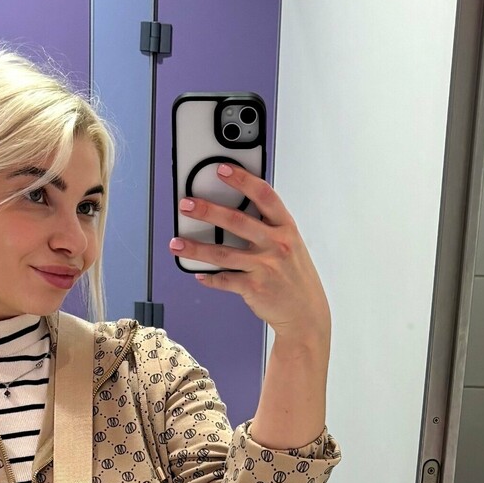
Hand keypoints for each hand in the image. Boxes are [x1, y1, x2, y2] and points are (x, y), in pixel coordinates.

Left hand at [170, 163, 330, 344]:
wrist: (305, 313)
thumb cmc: (295, 276)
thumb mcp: (291, 244)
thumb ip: (269, 226)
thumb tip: (235, 211)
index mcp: (285, 228)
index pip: (264, 196)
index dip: (243, 180)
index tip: (222, 170)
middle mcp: (276, 244)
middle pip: (236, 221)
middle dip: (207, 210)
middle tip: (187, 205)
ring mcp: (265, 267)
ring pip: (223, 254)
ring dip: (196, 248)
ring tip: (177, 243)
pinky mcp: (254, 288)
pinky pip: (225, 280)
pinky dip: (209, 277)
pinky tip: (198, 273)